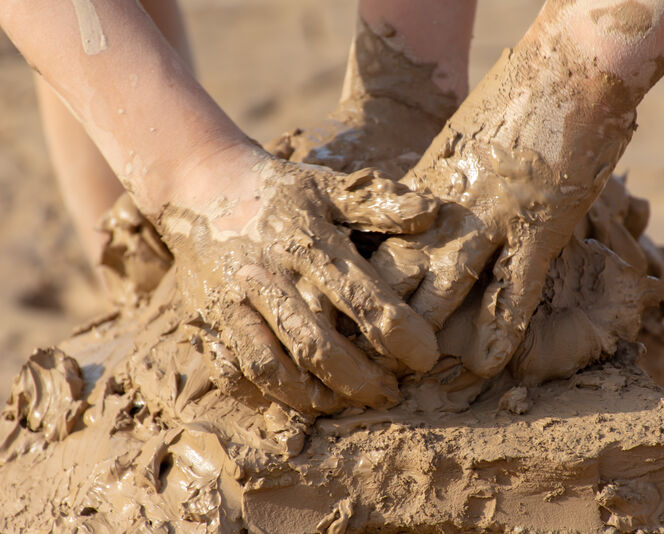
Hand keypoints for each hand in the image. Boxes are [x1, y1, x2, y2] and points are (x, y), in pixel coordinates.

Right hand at [159, 145, 439, 413]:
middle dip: (359, 379)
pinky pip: (229, 370)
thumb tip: (431, 213)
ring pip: (270, 366)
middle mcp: (267, 276)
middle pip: (315, 344)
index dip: (398, 333)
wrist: (202, 189)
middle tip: (390, 394)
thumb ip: (377, 202)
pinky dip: (259, 395)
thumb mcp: (328, 184)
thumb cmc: (279, 192)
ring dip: (311, 397)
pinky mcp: (207, 321)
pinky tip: (292, 400)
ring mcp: (232, 303)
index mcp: (305, 242)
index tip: (425, 356)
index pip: (360, 297)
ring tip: (343, 404)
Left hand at [370, 43, 637, 379]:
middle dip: (375, 316)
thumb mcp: (463, 141)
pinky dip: (502, 330)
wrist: (570, 63)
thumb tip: (429, 215)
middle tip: (354, 357)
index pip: (377, 244)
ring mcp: (494, 218)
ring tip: (410, 373)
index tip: (330, 314)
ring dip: (428, 333)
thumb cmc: (518, 97)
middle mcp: (450, 207)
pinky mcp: (540, 226)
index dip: (353, 282)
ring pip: (446, 287)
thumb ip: (442, 182)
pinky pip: (515, 289)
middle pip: (398, 271)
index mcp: (429, 187)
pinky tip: (489, 365)